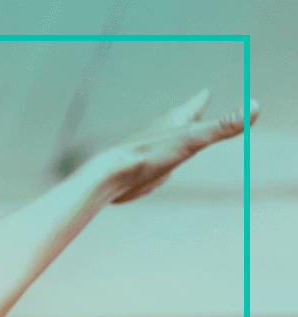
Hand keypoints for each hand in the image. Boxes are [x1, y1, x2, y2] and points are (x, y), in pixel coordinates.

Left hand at [90, 89, 259, 203]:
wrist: (111, 178)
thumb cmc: (148, 155)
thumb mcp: (193, 139)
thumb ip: (223, 126)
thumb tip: (253, 107)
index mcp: (175, 121)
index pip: (193, 105)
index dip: (201, 99)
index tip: (205, 91)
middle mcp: (162, 133)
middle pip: (180, 120)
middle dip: (190, 113)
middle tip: (197, 104)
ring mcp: (152, 151)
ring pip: (168, 140)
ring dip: (176, 135)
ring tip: (179, 133)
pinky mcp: (144, 170)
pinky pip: (158, 162)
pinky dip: (164, 159)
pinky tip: (160, 165)